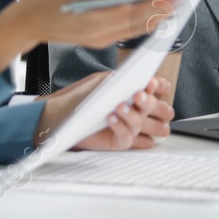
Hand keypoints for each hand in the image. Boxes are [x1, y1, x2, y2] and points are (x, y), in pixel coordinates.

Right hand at [0, 0, 181, 70]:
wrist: (22, 26)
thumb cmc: (41, 4)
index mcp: (96, 24)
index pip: (137, 15)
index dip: (162, 4)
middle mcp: (103, 35)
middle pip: (143, 22)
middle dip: (167, 5)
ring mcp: (103, 38)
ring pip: (139, 25)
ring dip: (159, 9)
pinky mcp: (101, 35)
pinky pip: (129, 27)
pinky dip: (145, 15)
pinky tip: (155, 3)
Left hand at [34, 74, 175, 151]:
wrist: (59, 114)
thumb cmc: (81, 96)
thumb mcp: (101, 81)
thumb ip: (120, 79)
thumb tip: (137, 77)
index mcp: (135, 92)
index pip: (156, 89)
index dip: (158, 86)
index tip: (153, 81)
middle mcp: (136, 110)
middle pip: (156, 108)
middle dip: (150, 102)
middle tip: (139, 95)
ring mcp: (128, 126)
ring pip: (142, 123)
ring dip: (133, 114)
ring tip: (119, 106)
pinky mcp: (119, 141)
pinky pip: (127, 137)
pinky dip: (120, 127)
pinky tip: (111, 118)